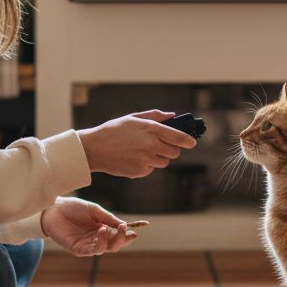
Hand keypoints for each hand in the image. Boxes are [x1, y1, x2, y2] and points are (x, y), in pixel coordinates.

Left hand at [40, 196, 136, 256]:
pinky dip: (100, 242)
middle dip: (122, 239)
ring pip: (105, 249)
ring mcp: (87, 245)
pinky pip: (92, 250)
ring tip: (106, 227)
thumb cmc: (74, 207)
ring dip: (110, 240)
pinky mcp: (78, 249)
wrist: (54, 208)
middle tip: (124, 229)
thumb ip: (108, 218)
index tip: (134, 232)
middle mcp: (96, 239)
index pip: (117, 236)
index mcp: (102, 229)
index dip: (126, 236)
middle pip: (114, 245)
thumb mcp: (95, 210)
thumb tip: (125, 225)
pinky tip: (101, 230)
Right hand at [77, 110, 196, 177]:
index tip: (192, 142)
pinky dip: (146, 165)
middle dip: (172, 149)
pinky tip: (133, 158)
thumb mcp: (133, 118)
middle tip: (162, 146)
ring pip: (164, 162)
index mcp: (151, 129)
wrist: (94, 148)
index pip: (179, 137)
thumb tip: (173, 116)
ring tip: (142, 151)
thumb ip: (155, 116)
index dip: (188, 140)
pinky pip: (151, 169)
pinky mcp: (140, 171)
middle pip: (174, 152)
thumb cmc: (113, 131)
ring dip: (159, 158)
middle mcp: (151, 144)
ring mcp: (146, 159)